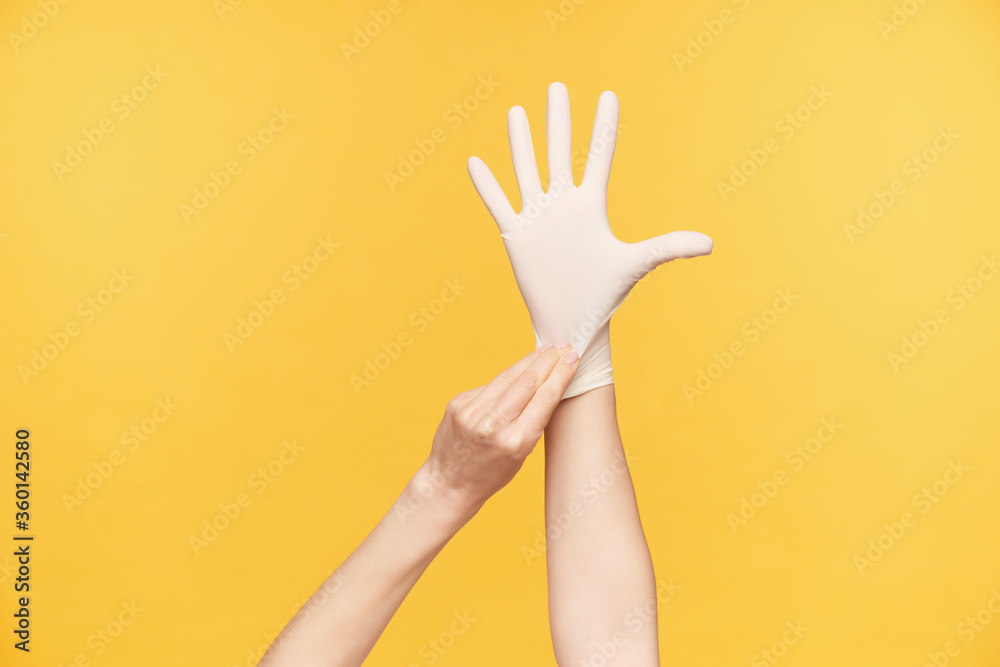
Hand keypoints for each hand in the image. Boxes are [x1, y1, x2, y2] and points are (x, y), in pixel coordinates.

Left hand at [422, 344, 579, 515]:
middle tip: (564, 345)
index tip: (573, 357)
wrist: (449, 483)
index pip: (544, 398)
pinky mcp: (458, 404)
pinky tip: (520, 368)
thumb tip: (546, 381)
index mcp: (516, 441)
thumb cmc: (492, 473)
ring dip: (530, 360)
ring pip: (507, 377)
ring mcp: (472, 412)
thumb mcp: (522, 455)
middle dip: (548, 360)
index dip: (561, 373)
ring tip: (546, 349)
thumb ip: (532, 420)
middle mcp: (493, 425)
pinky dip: (507, 376)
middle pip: (527, 382)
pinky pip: (489, 385)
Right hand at [467, 82, 712, 396]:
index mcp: (591, 205)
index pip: (599, 156)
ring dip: (522, 142)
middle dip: (558, 120)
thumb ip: (669, 247)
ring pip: (527, 170)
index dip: (604, 126)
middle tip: (557, 87)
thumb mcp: (637, 264)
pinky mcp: (517, 236)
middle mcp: (563, 205)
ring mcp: (539, 218)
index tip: (609, 96)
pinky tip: (476, 162)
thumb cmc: (606, 295)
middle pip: (559, 152)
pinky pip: (498, 204)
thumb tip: (711, 244)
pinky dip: (487, 185)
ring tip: (517, 112)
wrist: (573, 322)